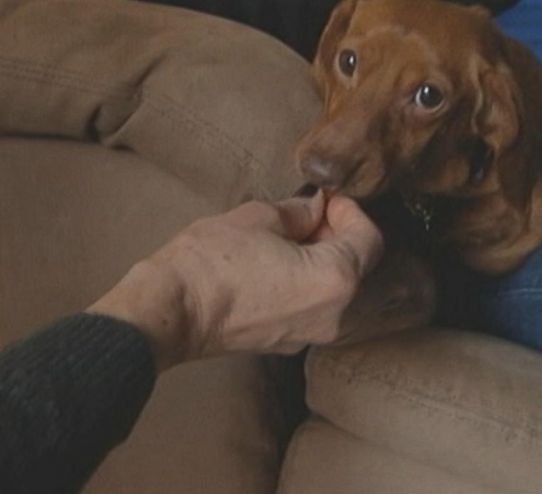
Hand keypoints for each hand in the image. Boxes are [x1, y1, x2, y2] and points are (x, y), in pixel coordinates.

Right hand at [88, 192, 384, 369]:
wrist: (172, 309)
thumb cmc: (211, 262)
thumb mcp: (260, 217)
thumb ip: (300, 211)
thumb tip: (315, 207)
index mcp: (336, 279)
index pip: (370, 239)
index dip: (351, 211)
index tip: (328, 197)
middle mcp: (336, 314)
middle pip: (361, 267)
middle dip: (341, 235)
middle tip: (312, 212)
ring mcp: (314, 334)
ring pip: (341, 290)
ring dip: (328, 260)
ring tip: (295, 237)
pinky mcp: (291, 343)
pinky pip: (320, 308)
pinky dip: (313, 283)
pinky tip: (284, 263)